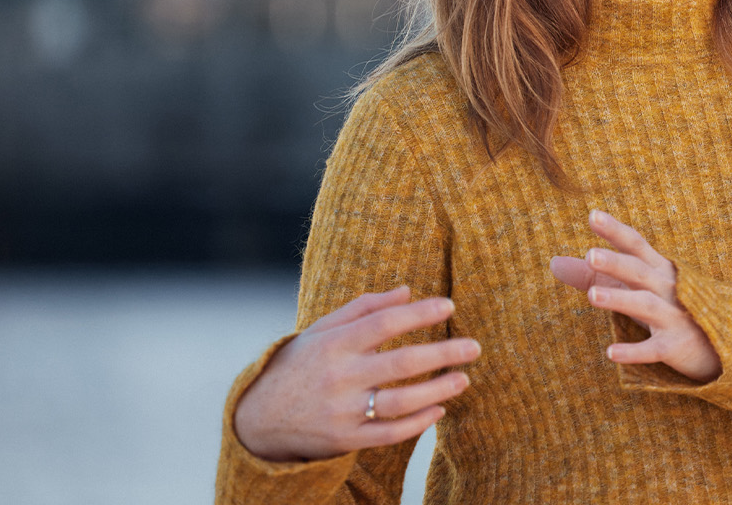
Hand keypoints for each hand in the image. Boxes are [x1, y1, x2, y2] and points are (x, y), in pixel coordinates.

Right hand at [233, 287, 479, 461]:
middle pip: (400, 363)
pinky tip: (439, 410)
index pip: (383, 324)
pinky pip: (389, 433)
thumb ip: (364, 309)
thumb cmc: (299, 365)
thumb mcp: (321, 330)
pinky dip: (417, 423)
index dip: (419, 313)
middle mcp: (339, 377)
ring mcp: (342, 411)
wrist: (257, 419)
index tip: (449, 306)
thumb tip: (407, 291)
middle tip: (474, 347)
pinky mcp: (345, 439)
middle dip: (443, 353)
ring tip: (464, 378)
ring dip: (437, 390)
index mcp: (334, 345)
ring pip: (399, 402)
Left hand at [548, 209, 721, 382]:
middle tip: (590, 255)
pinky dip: (634, 352)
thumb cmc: (669, 309)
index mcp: (659, 271)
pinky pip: (654, 349)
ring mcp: (675, 317)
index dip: (615, 231)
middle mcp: (669, 289)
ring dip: (620, 299)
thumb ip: (595, 276)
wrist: (721, 346)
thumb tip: (554, 263)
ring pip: (646, 306)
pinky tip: (611, 354)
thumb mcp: (636, 290)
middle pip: (640, 272)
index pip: (636, 245)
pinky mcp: (677, 347)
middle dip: (616, 263)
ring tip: (591, 296)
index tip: (592, 215)